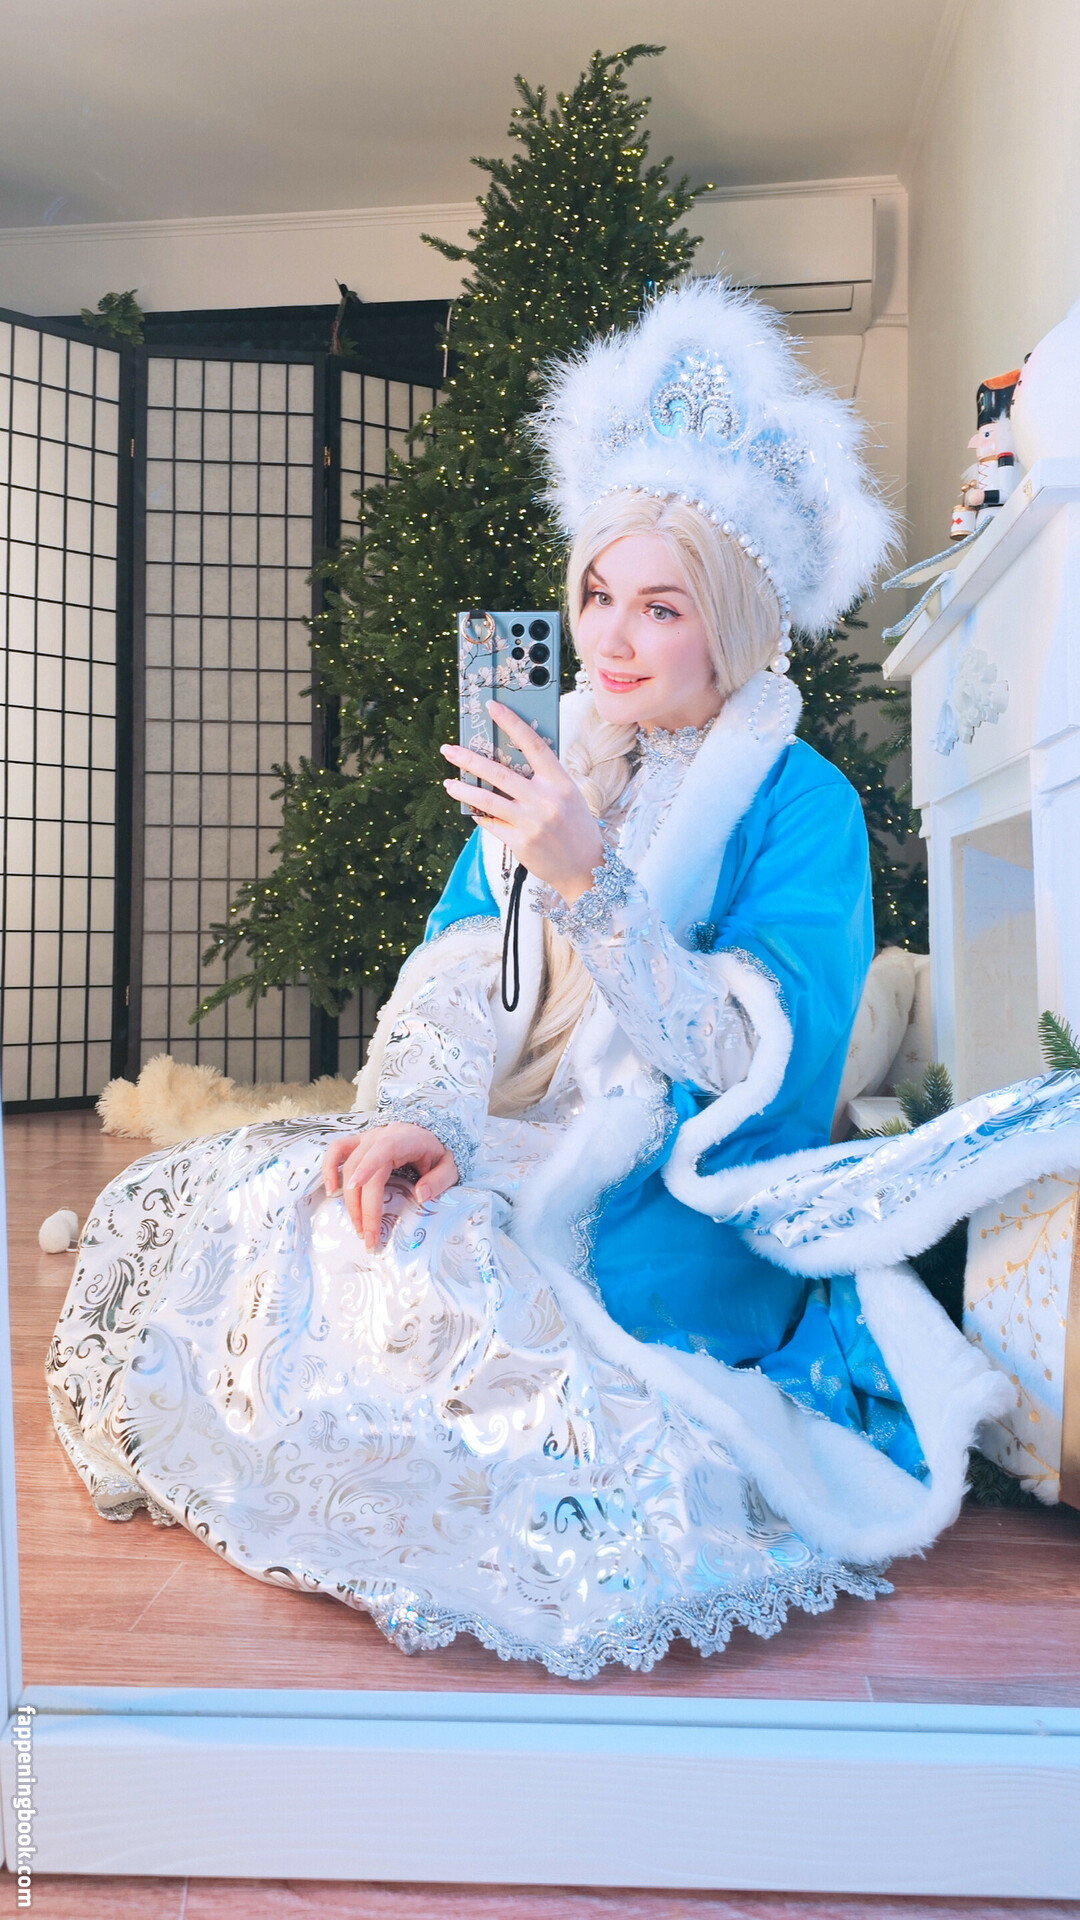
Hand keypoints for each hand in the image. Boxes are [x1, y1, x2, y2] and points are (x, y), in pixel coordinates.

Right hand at [322, 1124, 458, 1249]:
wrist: (430, 1131)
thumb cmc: (438, 1150)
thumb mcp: (450, 1165)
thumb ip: (438, 1180)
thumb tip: (420, 1197)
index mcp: (404, 1139)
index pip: (382, 1149)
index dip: (367, 1166)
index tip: (356, 1186)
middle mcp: (380, 1136)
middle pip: (362, 1170)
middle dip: (362, 1206)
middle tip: (369, 1236)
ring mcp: (367, 1139)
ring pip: (347, 1166)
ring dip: (348, 1199)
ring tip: (357, 1225)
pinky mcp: (359, 1143)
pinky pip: (337, 1151)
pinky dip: (329, 1168)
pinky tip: (330, 1189)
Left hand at [440, 700, 603, 903]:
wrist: (585, 868)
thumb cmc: (576, 828)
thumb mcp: (568, 796)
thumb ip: (543, 780)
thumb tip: (509, 762)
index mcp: (560, 782)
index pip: (533, 744)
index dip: (511, 723)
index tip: (492, 708)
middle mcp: (545, 800)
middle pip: (499, 772)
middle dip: (469, 759)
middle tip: (449, 750)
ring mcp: (531, 822)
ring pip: (486, 800)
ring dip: (463, 790)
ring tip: (449, 783)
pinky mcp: (519, 842)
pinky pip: (491, 824)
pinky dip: (480, 815)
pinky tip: (473, 810)